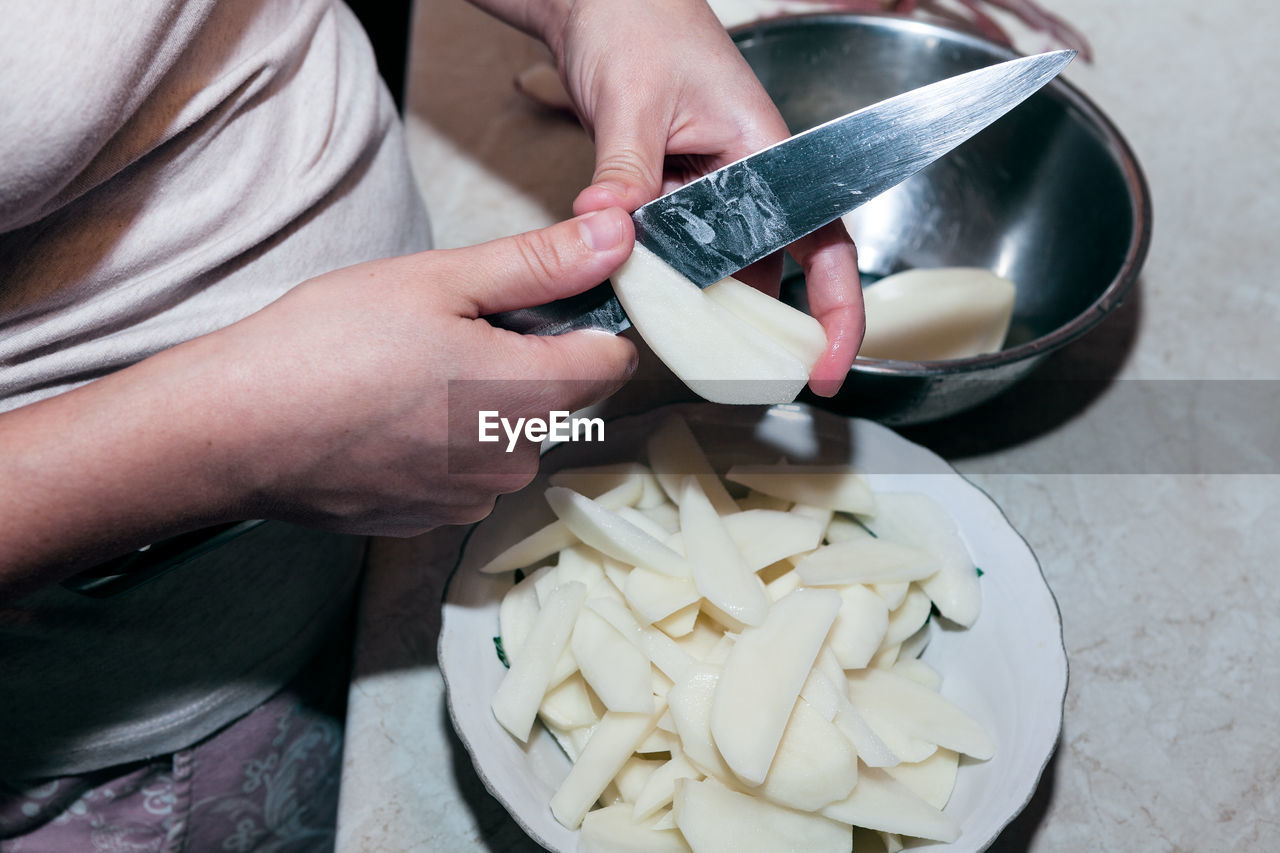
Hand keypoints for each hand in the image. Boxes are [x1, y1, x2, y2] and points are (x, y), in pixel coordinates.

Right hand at [0, 209, 638, 586]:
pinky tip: (384, 416)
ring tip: (405, 372)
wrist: (231, 432)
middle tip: (446, 327)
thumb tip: (618, 241)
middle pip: (556, 399)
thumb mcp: (440, 280)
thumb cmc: (327, 346)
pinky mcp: (427, 520)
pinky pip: (461, 471)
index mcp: (528, 395)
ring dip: (480, 404)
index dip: (590, 320)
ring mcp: (468, 498)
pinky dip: (440, 442)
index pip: (613, 361)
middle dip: (522, 359)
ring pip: (506, 437)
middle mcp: (513, 460)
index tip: (545, 297)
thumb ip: (540, 265)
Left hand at [546, 0, 864, 395]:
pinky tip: (640, 305)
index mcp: (766, 152)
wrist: (604, 0)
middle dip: (756, 331)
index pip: (824, 241)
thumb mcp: (631, 101)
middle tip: (735, 382)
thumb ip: (624, 171)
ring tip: (680, 353)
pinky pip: (679, 255)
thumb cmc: (638, 24)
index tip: (829, 367)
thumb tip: (605, 227)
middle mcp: (747, 180)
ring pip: (719, 271)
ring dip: (698, 309)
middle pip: (769, 272)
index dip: (836, 310)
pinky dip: (663, 282)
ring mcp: (710, 191)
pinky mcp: (674, 194)